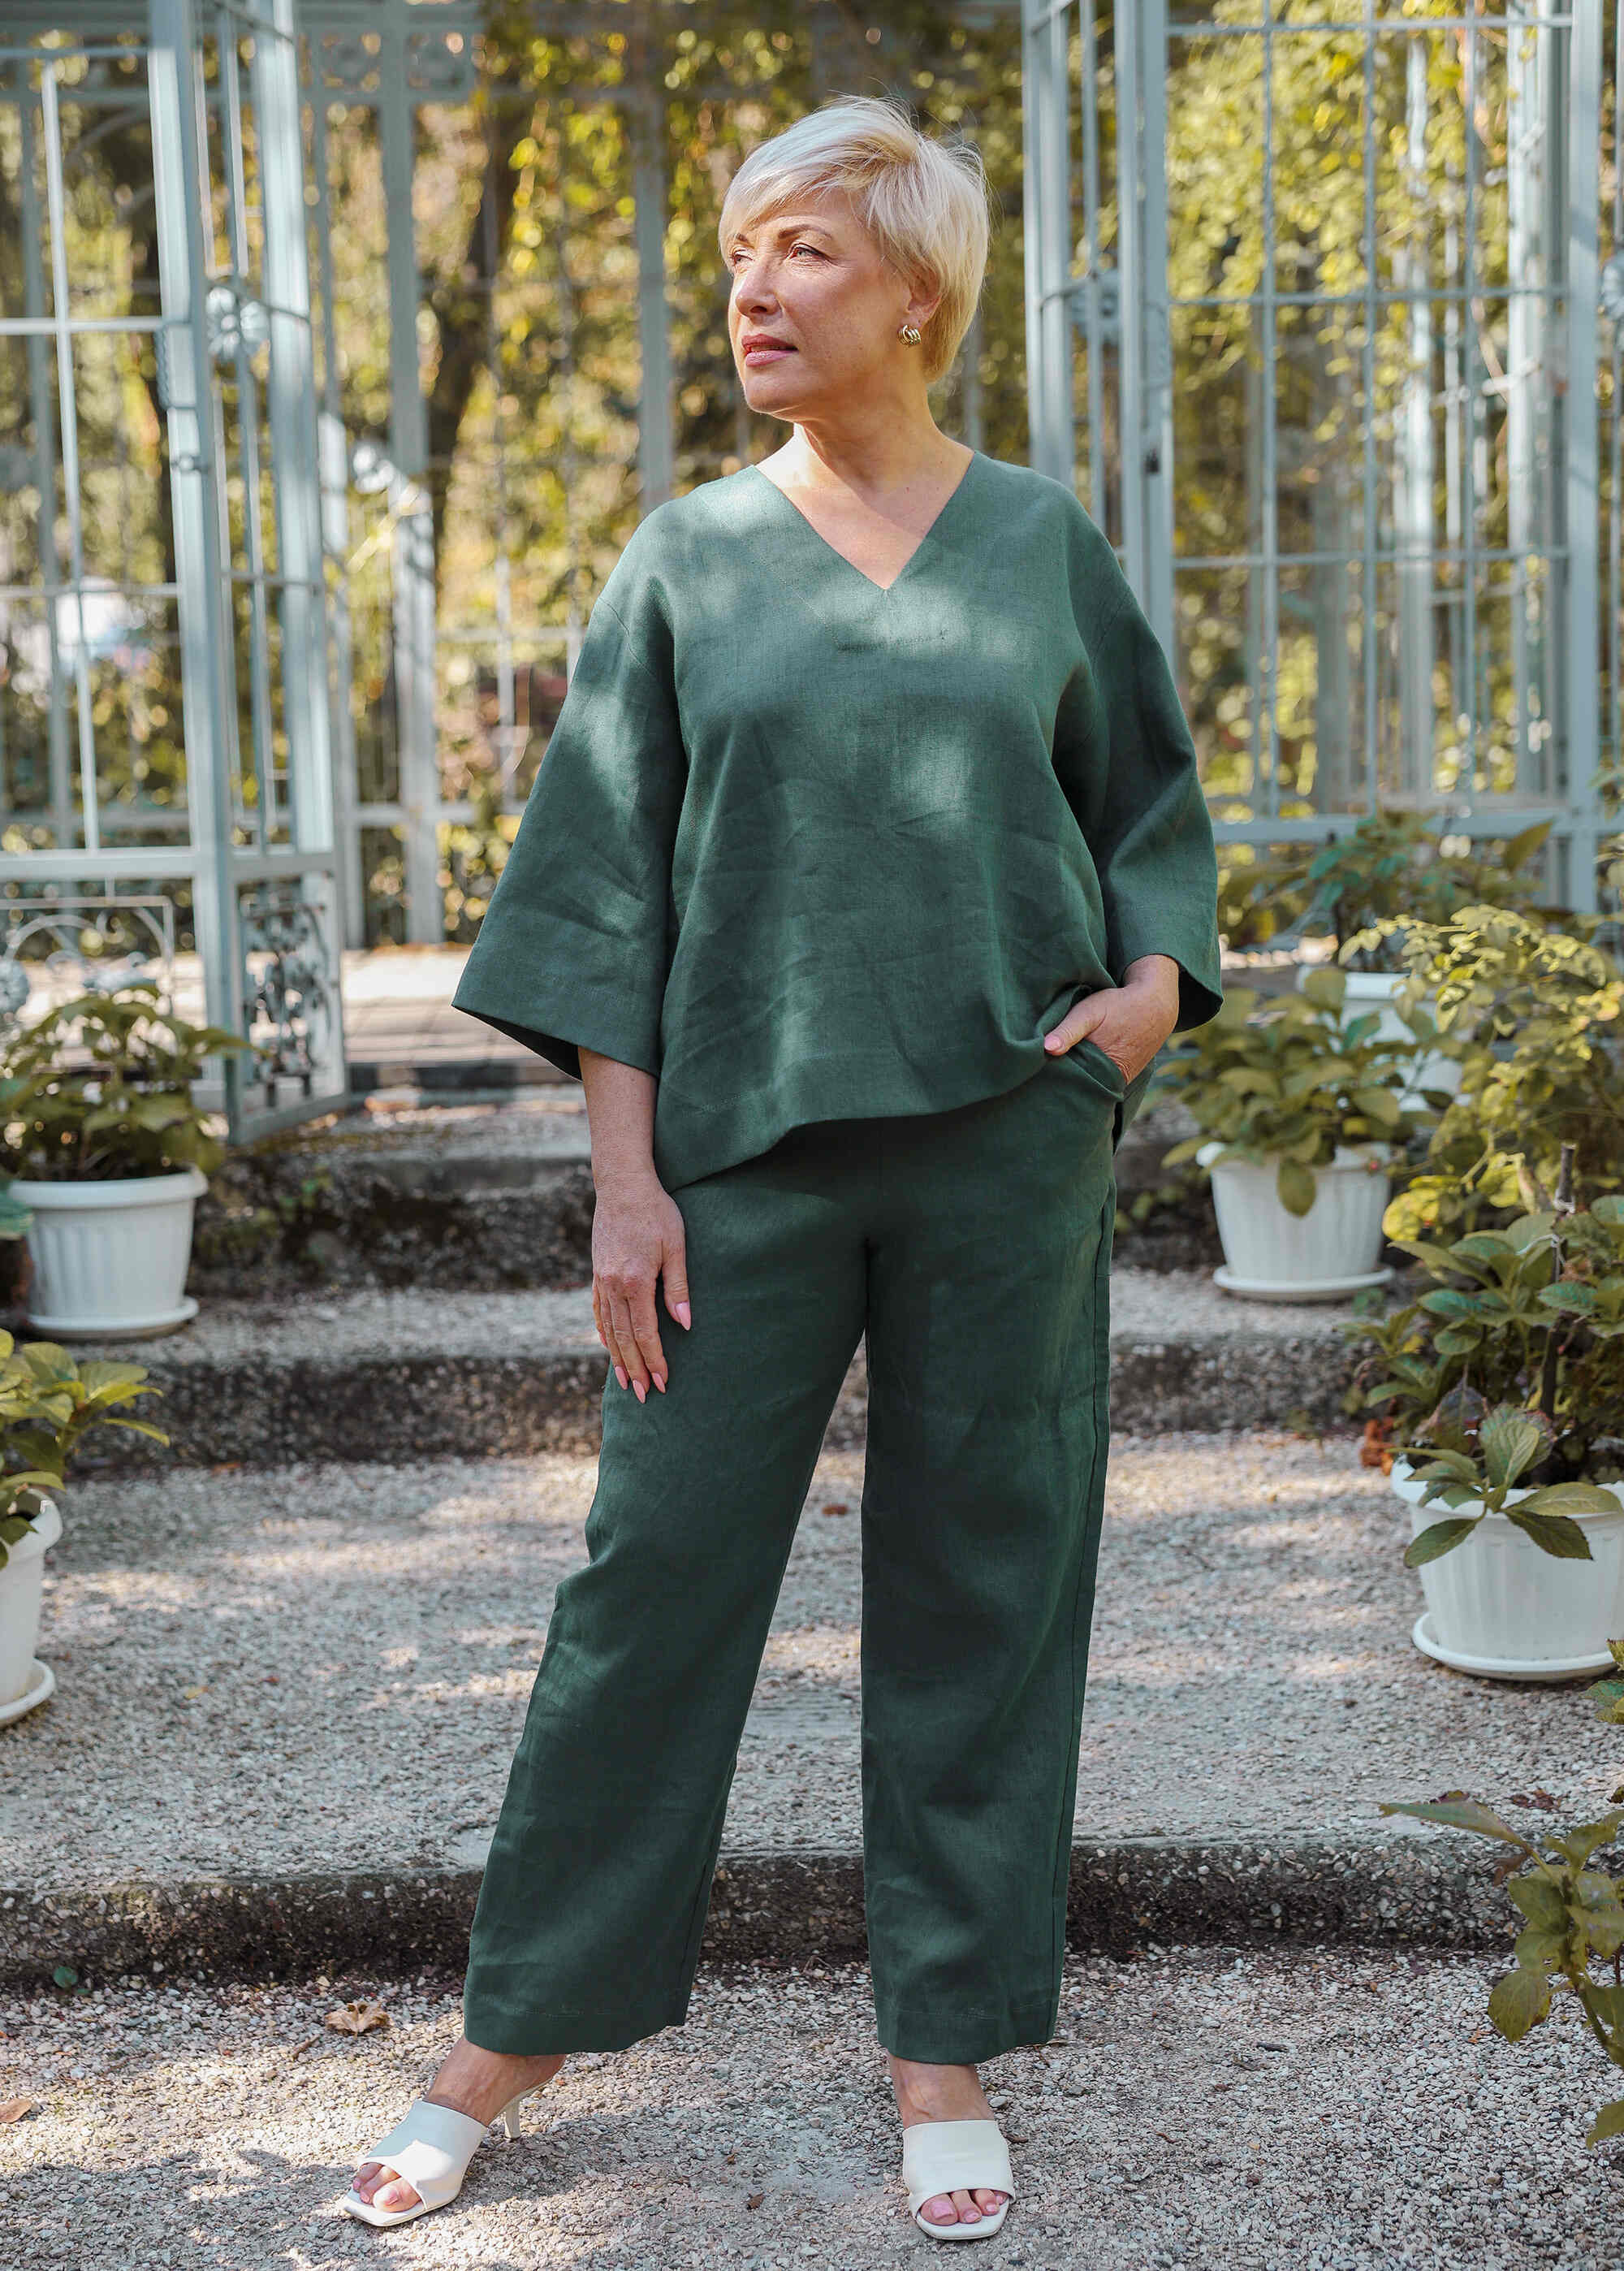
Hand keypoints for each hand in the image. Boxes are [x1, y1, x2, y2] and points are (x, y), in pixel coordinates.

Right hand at [589, 1169, 691, 1400]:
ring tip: (626, 1382)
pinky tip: (607, 1346)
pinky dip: (603, 1333)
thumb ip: (678, 1286)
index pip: (645, 1332)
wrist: (622, 1185)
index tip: (663, 1382)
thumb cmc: (656, 1211)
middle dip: (635, 1369)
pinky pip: (598, 1311)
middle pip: (623, 1338)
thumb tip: (685, 1324)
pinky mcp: (597, 1273)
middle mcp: (613, 1285)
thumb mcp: (675, 1246)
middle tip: (644, 1395)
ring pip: (608, 1329)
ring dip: (617, 1358)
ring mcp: (601, 1280)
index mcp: (634, 1281)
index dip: (654, 1360)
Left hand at [1042, 954, 1180, 1082]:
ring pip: (1089, 1086)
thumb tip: (1046, 1049)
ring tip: (1057, 1073)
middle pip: (1077, 1087)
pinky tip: (1079, 1070)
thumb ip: (1068, 1030)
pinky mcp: (1124, 1079)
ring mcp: (1119, 1081)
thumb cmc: (1119, 1006)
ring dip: (1076, 1080)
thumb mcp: (1090, 1012)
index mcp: (1099, 1066)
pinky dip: (1090, 1078)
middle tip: (1041, 1076)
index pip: (1066, 1080)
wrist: (1156, 1007)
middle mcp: (1110, 1079)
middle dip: (1061, 1082)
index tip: (1035, 1070)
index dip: (1051, 1076)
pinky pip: (1101, 1083)